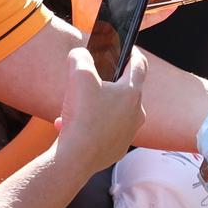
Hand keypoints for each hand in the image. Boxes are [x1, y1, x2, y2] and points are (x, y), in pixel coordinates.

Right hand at [52, 48, 145, 171]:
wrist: (77, 158)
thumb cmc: (82, 117)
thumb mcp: (78, 77)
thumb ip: (80, 58)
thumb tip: (80, 54)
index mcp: (132, 93)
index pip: (139, 66)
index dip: (133, 53)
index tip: (127, 48)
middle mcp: (136, 113)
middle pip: (125, 91)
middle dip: (108, 84)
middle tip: (91, 82)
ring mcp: (128, 132)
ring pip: (112, 113)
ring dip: (95, 108)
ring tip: (75, 109)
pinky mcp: (116, 148)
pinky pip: (103, 132)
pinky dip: (89, 127)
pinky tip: (68, 126)